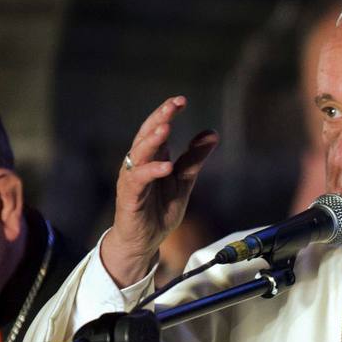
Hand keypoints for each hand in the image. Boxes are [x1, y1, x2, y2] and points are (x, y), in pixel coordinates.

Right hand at [102, 96, 218, 285]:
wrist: (145, 241)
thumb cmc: (158, 210)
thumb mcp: (184, 182)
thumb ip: (194, 159)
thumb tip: (212, 133)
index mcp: (152, 157)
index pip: (158, 128)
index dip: (168, 112)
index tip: (181, 100)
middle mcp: (139, 163)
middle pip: (146, 134)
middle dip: (159, 117)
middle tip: (173, 105)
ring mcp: (133, 178)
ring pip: (139, 153)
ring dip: (152, 140)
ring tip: (165, 128)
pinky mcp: (129, 196)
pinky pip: (138, 180)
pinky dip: (151, 171)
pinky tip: (166, 166)